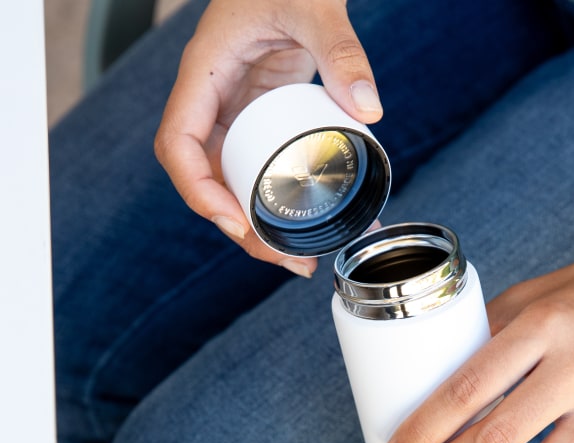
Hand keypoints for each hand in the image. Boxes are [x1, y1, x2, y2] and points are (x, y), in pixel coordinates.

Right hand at [154, 0, 382, 275]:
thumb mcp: (312, 4)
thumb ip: (340, 50)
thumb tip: (368, 109)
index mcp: (205, 74)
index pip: (178, 144)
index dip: (198, 191)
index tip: (234, 222)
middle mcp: (212, 100)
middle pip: (206, 180)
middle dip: (238, 227)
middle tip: (285, 259)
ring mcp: (235, 113)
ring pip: (230, 182)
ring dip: (257, 226)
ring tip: (297, 257)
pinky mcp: (258, 119)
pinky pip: (255, 168)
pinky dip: (273, 202)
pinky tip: (301, 225)